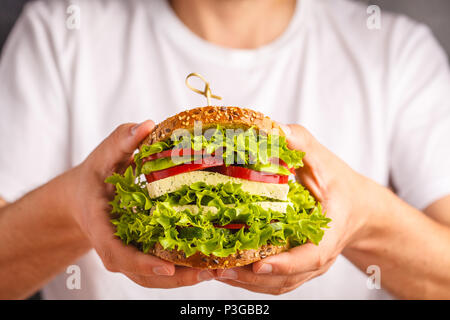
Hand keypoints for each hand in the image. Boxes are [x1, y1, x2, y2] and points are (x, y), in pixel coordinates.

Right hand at [68, 121, 214, 287]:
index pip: (117, 254)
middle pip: (141, 274)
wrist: (83, 198)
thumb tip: (146, 125)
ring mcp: (128, 255)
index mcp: (102, 228)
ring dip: (183, 278)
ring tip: (215, 272)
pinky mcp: (140, 254)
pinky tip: (208, 263)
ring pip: (153, 277)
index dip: (142, 263)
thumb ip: (122, 141)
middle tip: (208, 273)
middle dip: (174, 278)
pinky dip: (182, 268)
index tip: (168, 266)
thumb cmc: (94, 176)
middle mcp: (114, 248)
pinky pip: (159, 267)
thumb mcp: (104, 156)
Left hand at [216, 124, 372, 294]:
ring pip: (278, 284)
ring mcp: (308, 265)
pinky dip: (251, 280)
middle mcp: (320, 256)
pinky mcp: (298, 267)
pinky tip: (228, 269)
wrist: (356, 206)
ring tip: (216, 271)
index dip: (286, 264)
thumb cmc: (339, 184)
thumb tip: (273, 128)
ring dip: (247, 282)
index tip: (259, 264)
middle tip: (220, 267)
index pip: (311, 256)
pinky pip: (275, 281)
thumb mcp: (323, 160)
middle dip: (252, 277)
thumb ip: (301, 144)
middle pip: (287, 278)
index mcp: (330, 231)